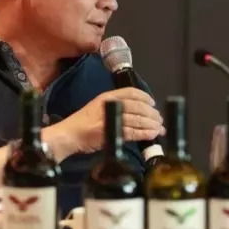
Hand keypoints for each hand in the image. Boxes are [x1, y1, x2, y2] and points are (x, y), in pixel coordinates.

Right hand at [47, 88, 164, 156]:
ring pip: (137, 120)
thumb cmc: (83, 123)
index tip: (153, 103)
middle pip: (138, 107)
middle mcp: (110, 104)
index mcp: (107, 96)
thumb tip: (138, 112)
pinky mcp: (110, 132)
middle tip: (159, 120)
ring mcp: (110, 118)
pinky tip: (151, 135)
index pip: (131, 92)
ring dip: (152, 125)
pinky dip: (144, 134)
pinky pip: (132, 132)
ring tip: (159, 129)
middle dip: (152, 114)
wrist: (69, 134)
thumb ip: (115, 106)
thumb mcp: (99, 107)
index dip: (145, 97)